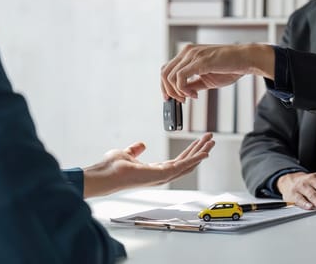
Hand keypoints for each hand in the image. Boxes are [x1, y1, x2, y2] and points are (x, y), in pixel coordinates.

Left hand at [82, 133, 214, 197]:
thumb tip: (141, 144)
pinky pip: (183, 166)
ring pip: (188, 164)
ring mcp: (163, 176)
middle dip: (199, 150)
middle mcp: (161, 175)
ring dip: (201, 152)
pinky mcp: (162, 175)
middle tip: (210, 139)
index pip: (178, 161)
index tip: (199, 141)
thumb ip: (136, 150)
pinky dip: (195, 159)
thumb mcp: (127, 153)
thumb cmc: (111, 168)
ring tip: (211, 142)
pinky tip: (205, 153)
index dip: (190, 151)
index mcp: (155, 170)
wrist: (104, 175)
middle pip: (187, 162)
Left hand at [160, 43, 274, 101]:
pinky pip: (180, 77)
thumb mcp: (207, 79)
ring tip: (189, 97)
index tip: (169, 98)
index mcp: (188, 54)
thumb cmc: (230, 68)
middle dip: (168, 91)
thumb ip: (194, 84)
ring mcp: (192, 55)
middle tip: (180, 101)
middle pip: (164, 72)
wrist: (246, 60)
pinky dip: (183, 90)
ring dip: (177, 92)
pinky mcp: (199, 61)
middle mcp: (187, 52)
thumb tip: (183, 94)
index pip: (167, 69)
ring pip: (169, 76)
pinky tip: (194, 95)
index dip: (165, 85)